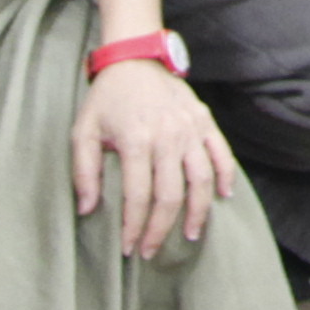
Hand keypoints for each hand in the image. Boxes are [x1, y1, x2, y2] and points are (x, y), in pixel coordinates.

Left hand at [71, 57, 235, 257]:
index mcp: (135, 140)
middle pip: (171, 194)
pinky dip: (226, 176)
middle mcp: (167, 136)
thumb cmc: (106, 99)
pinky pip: (221, 153)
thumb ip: (83, 172)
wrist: (135, 59)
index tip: (129, 248)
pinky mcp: (204, 121)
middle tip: (152, 250)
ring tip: (191, 235)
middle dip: (161, 229)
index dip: (134, 227)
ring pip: (201, 179)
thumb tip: (87, 210)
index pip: (138, 196)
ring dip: (198, 211)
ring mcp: (190, 128)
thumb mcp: (83, 131)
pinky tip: (223, 197)